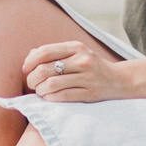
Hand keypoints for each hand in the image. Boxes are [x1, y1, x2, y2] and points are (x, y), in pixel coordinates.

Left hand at [22, 40, 137, 102]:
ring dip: (40, 90)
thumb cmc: (91, 67)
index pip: (45, 52)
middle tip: (32, 84)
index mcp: (76, 47)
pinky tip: (49, 98)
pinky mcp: (90, 93)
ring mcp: (87, 77)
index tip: (26, 69)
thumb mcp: (76, 53)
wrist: (119, 80)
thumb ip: (55, 53)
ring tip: (40, 91)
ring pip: (51, 84)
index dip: (30, 62)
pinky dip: (50, 98)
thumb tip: (31, 56)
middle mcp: (82, 60)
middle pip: (45, 69)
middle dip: (32, 79)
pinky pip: (63, 96)